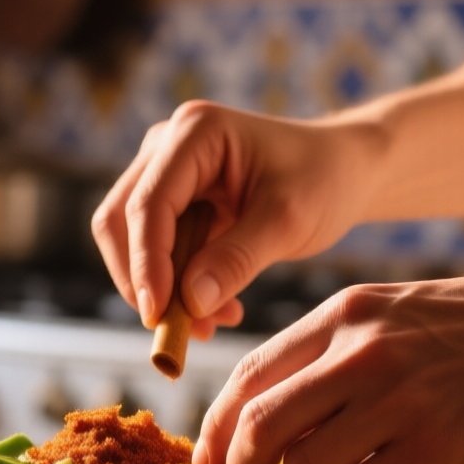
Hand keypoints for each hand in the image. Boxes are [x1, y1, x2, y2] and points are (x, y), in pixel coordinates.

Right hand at [91, 101, 381, 333]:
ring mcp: (163, 170)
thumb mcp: (289, 220)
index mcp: (195, 132)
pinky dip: (172, 284)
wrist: (342, 170)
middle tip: (176, 330)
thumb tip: (190, 302)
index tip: (158, 317)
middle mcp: (166, 145)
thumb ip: (238, 259)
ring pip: (127, 239)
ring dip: (158, 287)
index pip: (149, 204)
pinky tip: (212, 309)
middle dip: (143, 280)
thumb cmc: (323, 179)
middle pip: (120, 220)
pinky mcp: (170, 199)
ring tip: (207, 324)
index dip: (146, 264)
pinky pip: (151, 248)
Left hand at [191, 265, 463, 463]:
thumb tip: (263, 414)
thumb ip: (330, 351)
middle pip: (257, 429)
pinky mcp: (437, 445)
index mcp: (341, 316)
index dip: (214, 430)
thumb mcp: (392, 313)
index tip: (208, 462)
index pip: (246, 378)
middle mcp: (360, 354)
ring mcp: (399, 400)